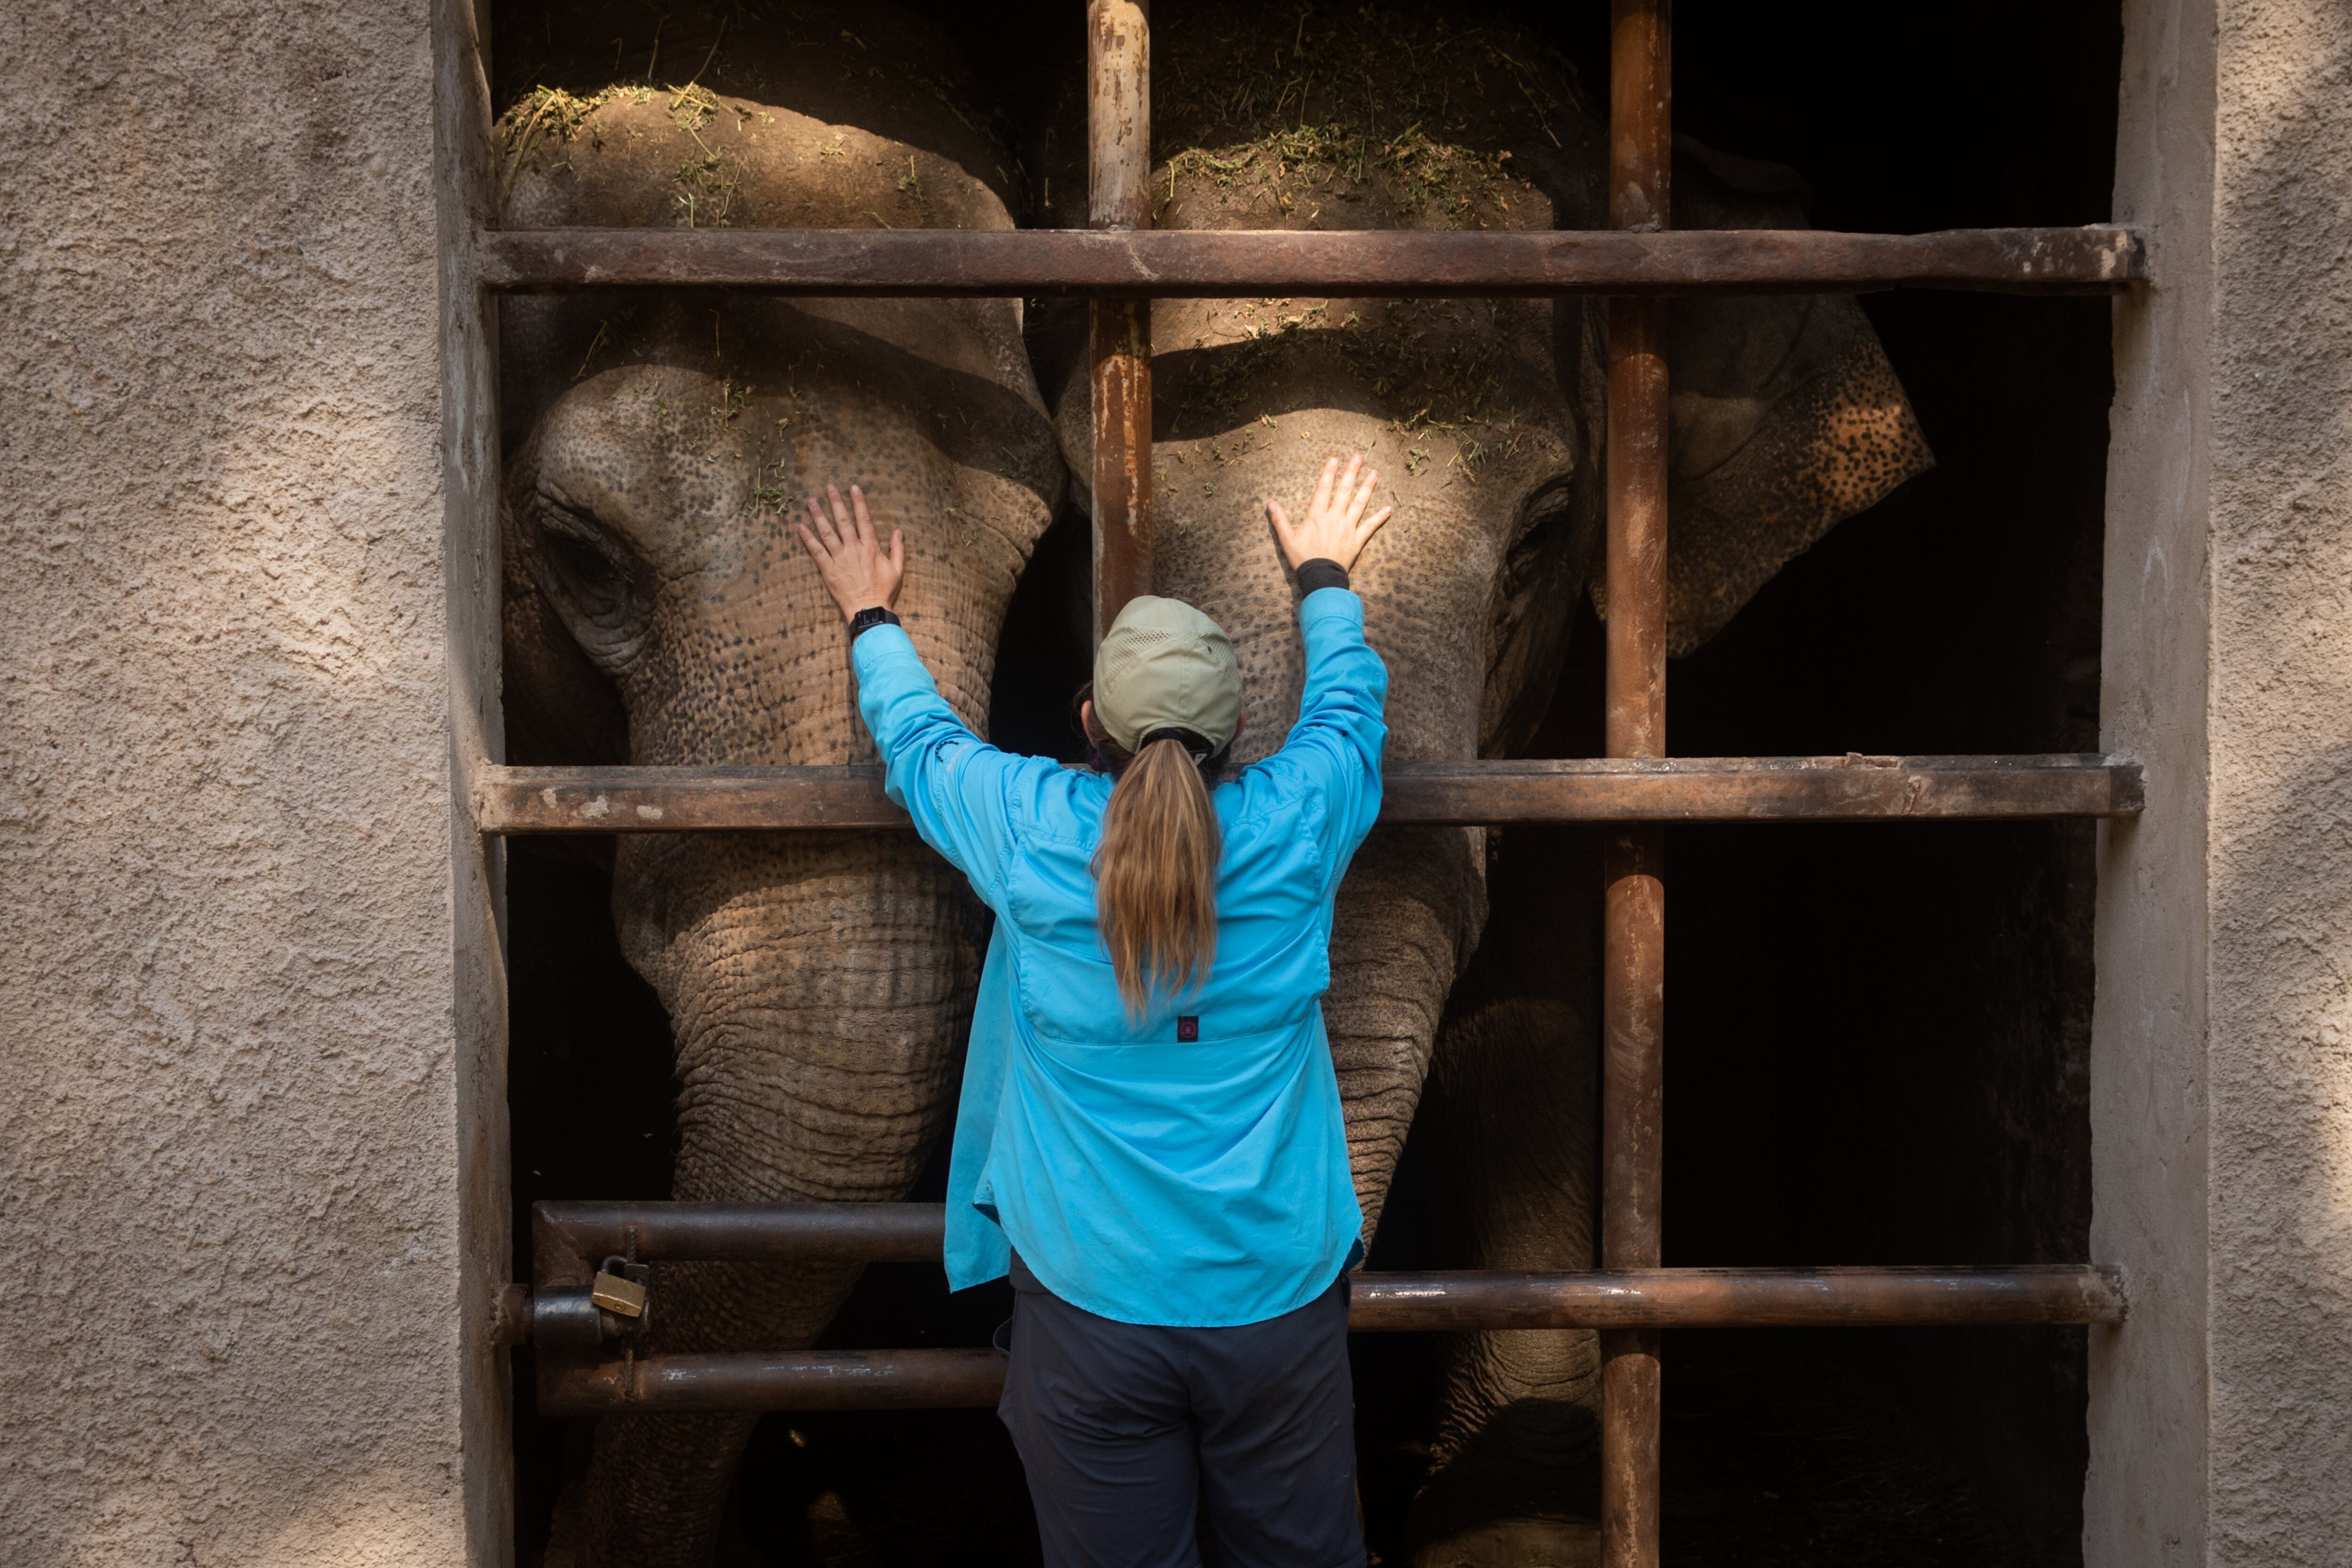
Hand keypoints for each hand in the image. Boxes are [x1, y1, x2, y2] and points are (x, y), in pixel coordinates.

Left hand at [797, 483, 904, 621]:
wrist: (869, 610)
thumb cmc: (883, 591)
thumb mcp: (897, 569)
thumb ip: (897, 549)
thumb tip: (898, 531)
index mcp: (870, 547)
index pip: (863, 519)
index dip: (858, 502)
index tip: (853, 488)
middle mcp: (853, 549)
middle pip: (843, 521)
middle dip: (835, 502)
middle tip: (828, 487)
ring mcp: (839, 559)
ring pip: (827, 532)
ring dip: (818, 515)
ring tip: (811, 501)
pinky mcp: (828, 570)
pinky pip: (816, 551)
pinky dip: (808, 539)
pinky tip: (800, 527)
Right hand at [1265, 453, 1393, 572]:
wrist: (1320, 577)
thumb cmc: (1303, 559)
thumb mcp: (1287, 539)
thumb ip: (1279, 520)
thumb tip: (1270, 503)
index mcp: (1317, 516)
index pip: (1323, 489)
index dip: (1329, 473)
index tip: (1334, 459)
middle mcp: (1334, 517)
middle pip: (1344, 491)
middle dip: (1351, 472)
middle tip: (1359, 457)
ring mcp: (1348, 528)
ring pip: (1359, 503)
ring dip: (1367, 487)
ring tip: (1374, 473)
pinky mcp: (1357, 540)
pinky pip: (1370, 526)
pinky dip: (1379, 517)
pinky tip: (1389, 508)